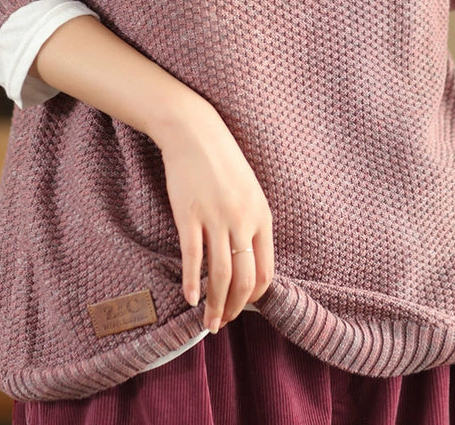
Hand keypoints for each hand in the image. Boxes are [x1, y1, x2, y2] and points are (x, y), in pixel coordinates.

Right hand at [158, 95, 273, 333]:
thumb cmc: (222, 162)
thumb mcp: (249, 191)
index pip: (265, 270)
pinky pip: (192, 256)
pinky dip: (192, 281)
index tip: (242, 307)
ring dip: (215, 304)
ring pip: (219, 274)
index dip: (254, 297)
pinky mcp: (189, 214)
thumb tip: (248, 261)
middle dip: (234, 307)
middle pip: (243, 278)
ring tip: (208, 321)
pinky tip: (190, 297)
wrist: (195, 133)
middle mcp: (242, 220)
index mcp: (262, 215)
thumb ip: (251, 223)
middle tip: (223, 322)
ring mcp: (215, 218)